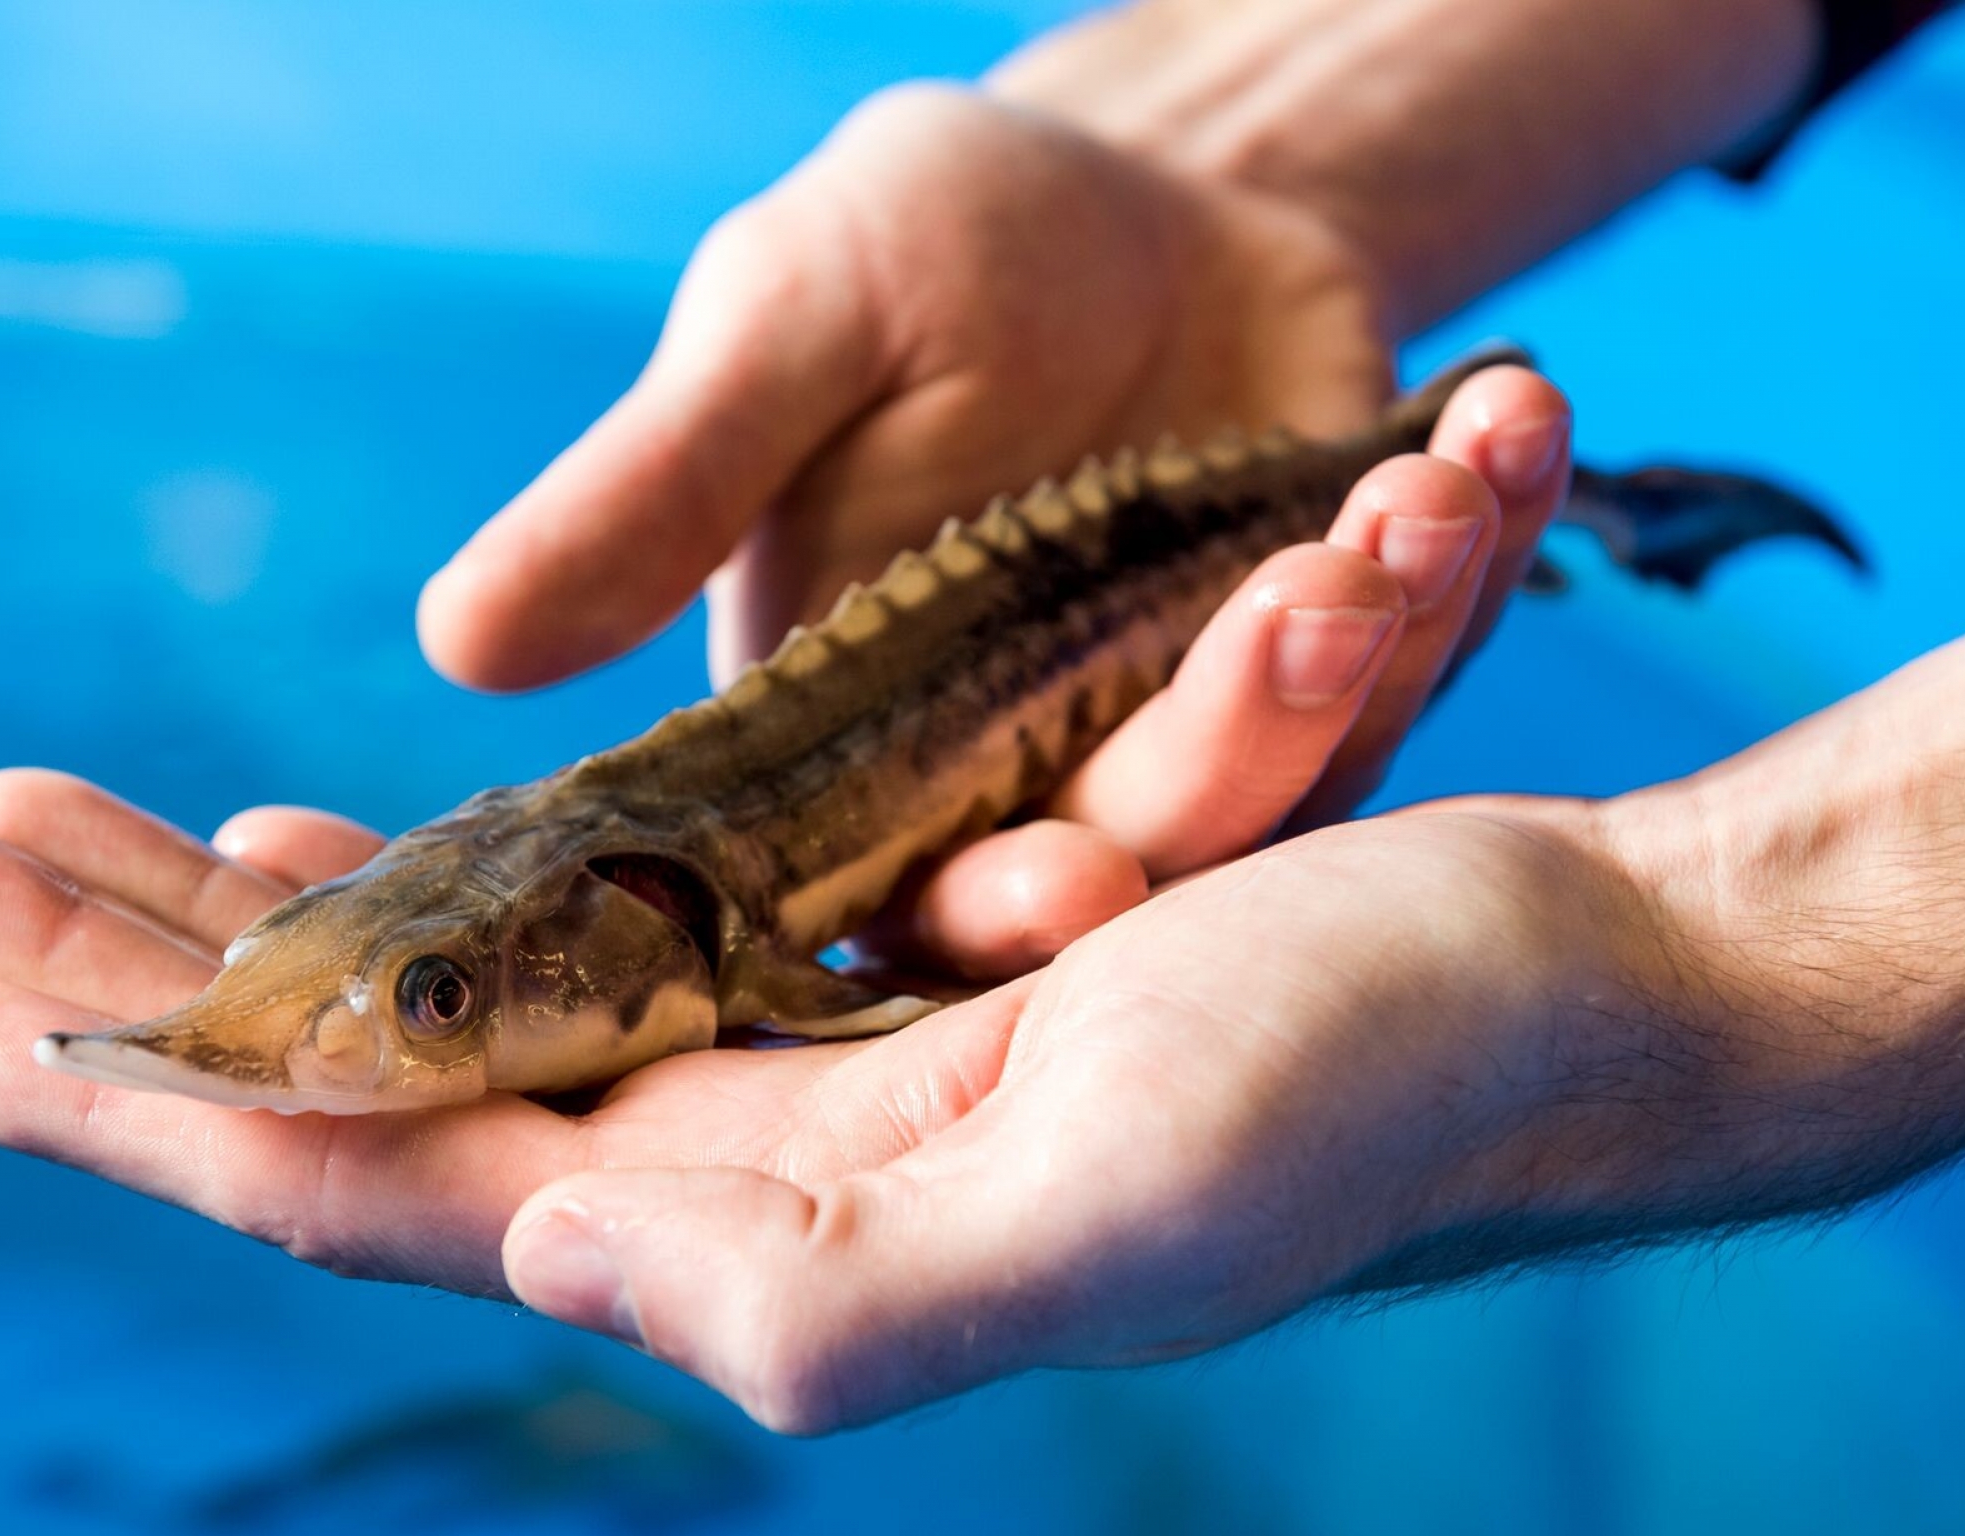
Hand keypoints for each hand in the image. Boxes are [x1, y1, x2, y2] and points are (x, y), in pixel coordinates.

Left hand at [0, 767, 1670, 1432]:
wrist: (1522, 996)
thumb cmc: (1371, 1085)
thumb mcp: (1131, 1202)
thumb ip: (844, 1296)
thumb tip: (561, 1272)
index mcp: (755, 1240)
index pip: (368, 1185)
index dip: (133, 1107)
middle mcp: (724, 1177)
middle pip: (338, 1085)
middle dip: (104, 988)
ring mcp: (766, 1079)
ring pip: (418, 1005)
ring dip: (221, 928)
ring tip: (45, 837)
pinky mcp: (830, 986)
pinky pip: (555, 939)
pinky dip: (408, 890)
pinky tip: (311, 848)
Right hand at [420, 85, 1572, 975]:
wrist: (1140, 189)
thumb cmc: (925, 250)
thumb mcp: (786, 332)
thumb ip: (655, 492)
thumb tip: (459, 642)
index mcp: (874, 746)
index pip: (909, 896)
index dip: (985, 917)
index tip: (1070, 894)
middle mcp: (1040, 775)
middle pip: (1139, 858)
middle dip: (1231, 759)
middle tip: (1308, 611)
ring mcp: (1204, 725)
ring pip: (1309, 773)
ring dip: (1380, 637)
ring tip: (1413, 485)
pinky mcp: (1348, 662)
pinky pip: (1427, 651)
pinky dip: (1478, 540)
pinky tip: (1505, 416)